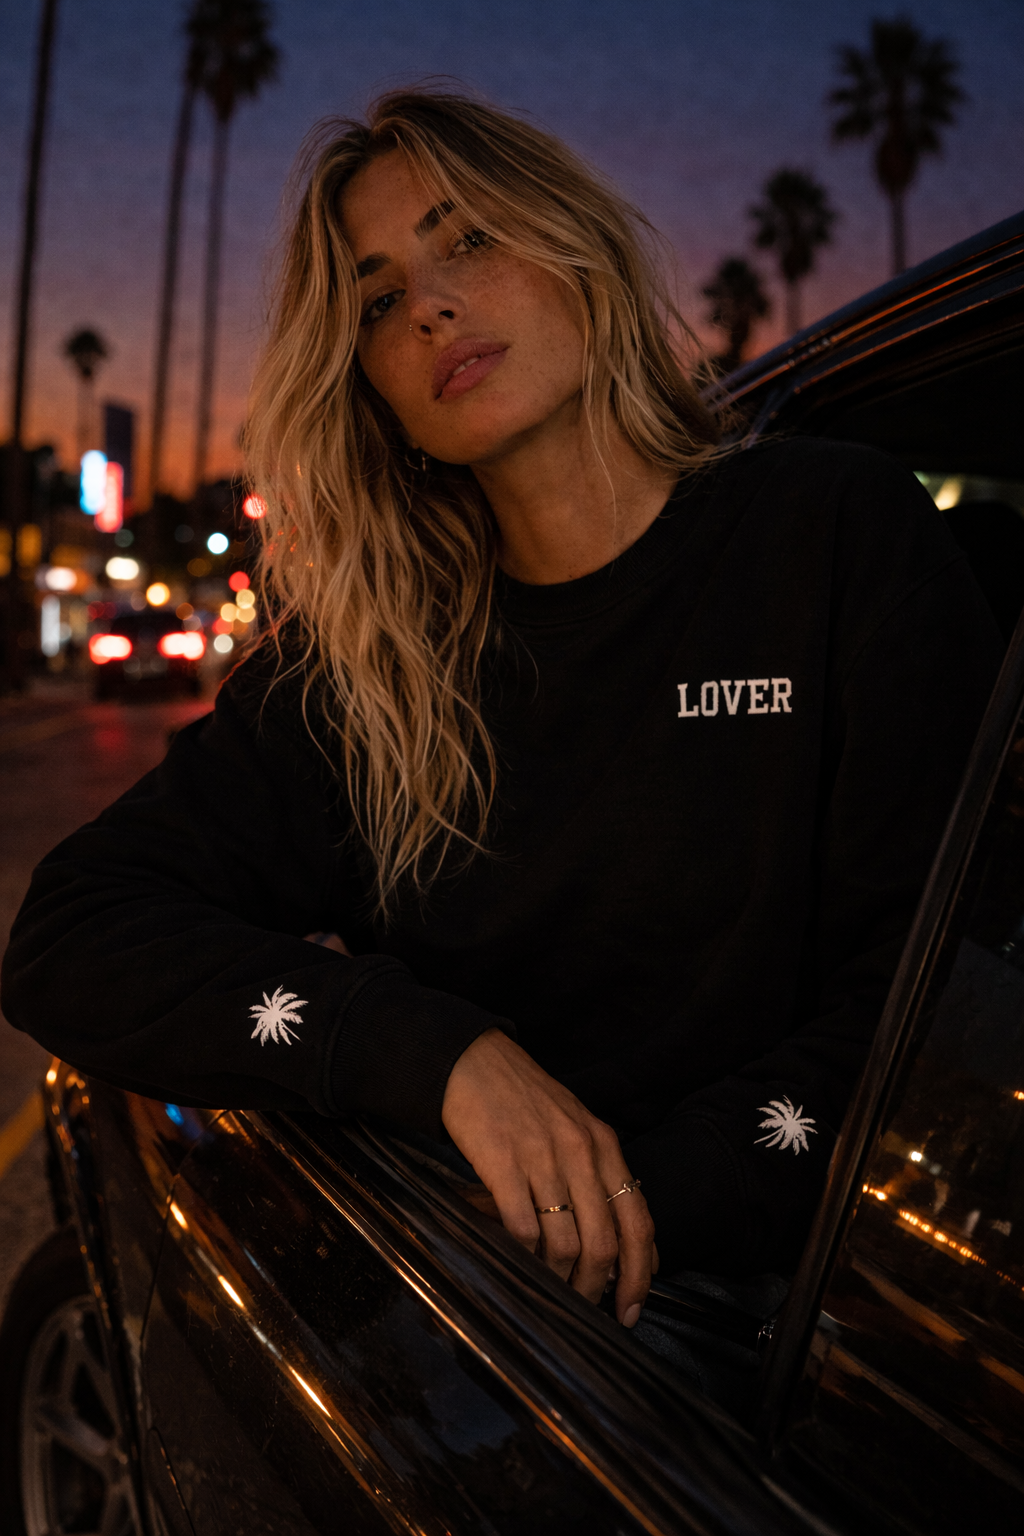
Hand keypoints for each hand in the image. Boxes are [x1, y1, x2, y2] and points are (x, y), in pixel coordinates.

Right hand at [441, 1029, 656, 1325]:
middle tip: (588, 1312)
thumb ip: (599, 1174)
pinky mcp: (502, 1162)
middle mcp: (581, 1151)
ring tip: (551, 1294)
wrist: (472, 1060)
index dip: (640, 1273)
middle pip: (606, 1241)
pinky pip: (522, 1227)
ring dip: (561, 1280)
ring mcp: (542, 1157)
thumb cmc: (523, 1099)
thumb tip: (621, 1239)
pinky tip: (519, 1265)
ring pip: (566, 1242)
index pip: (638, 1220)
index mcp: (604, 1144)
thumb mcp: (575, 1126)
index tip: (632, 1309)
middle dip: (599, 1288)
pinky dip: (524, 1257)